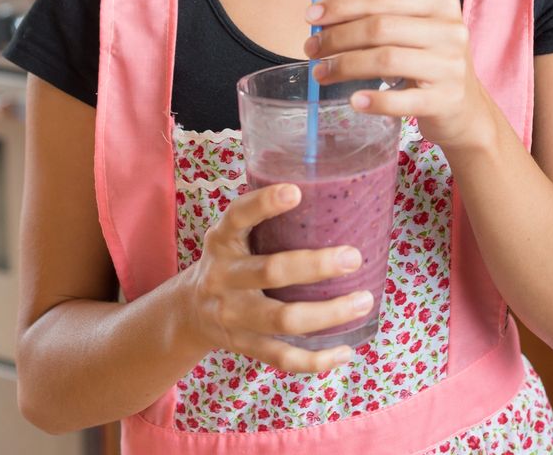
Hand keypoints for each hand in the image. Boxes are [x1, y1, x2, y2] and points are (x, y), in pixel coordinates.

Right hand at [188, 181, 372, 371]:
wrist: (188, 312)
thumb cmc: (229, 261)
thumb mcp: (232, 235)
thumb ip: (264, 219)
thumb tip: (328, 195)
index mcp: (222, 240)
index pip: (238, 216)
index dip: (264, 204)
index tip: (295, 192)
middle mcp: (223, 276)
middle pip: (270, 272)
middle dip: (315, 266)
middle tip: (353, 257)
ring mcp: (232, 315)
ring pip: (283, 319)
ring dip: (327, 313)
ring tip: (364, 300)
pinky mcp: (244, 346)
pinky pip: (282, 357)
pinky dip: (315, 360)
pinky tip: (345, 352)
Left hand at [304, 0, 490, 152]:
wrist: (467, 111)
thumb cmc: (429, 64)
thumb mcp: (413, 34)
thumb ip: (376, 22)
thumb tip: (321, 21)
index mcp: (441, 3)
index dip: (342, 6)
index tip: (310, 17)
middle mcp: (450, 30)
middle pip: (380, 27)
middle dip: (337, 37)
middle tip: (310, 50)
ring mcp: (451, 66)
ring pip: (386, 60)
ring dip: (345, 66)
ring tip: (321, 73)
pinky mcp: (447, 101)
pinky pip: (401, 100)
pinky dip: (373, 100)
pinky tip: (353, 101)